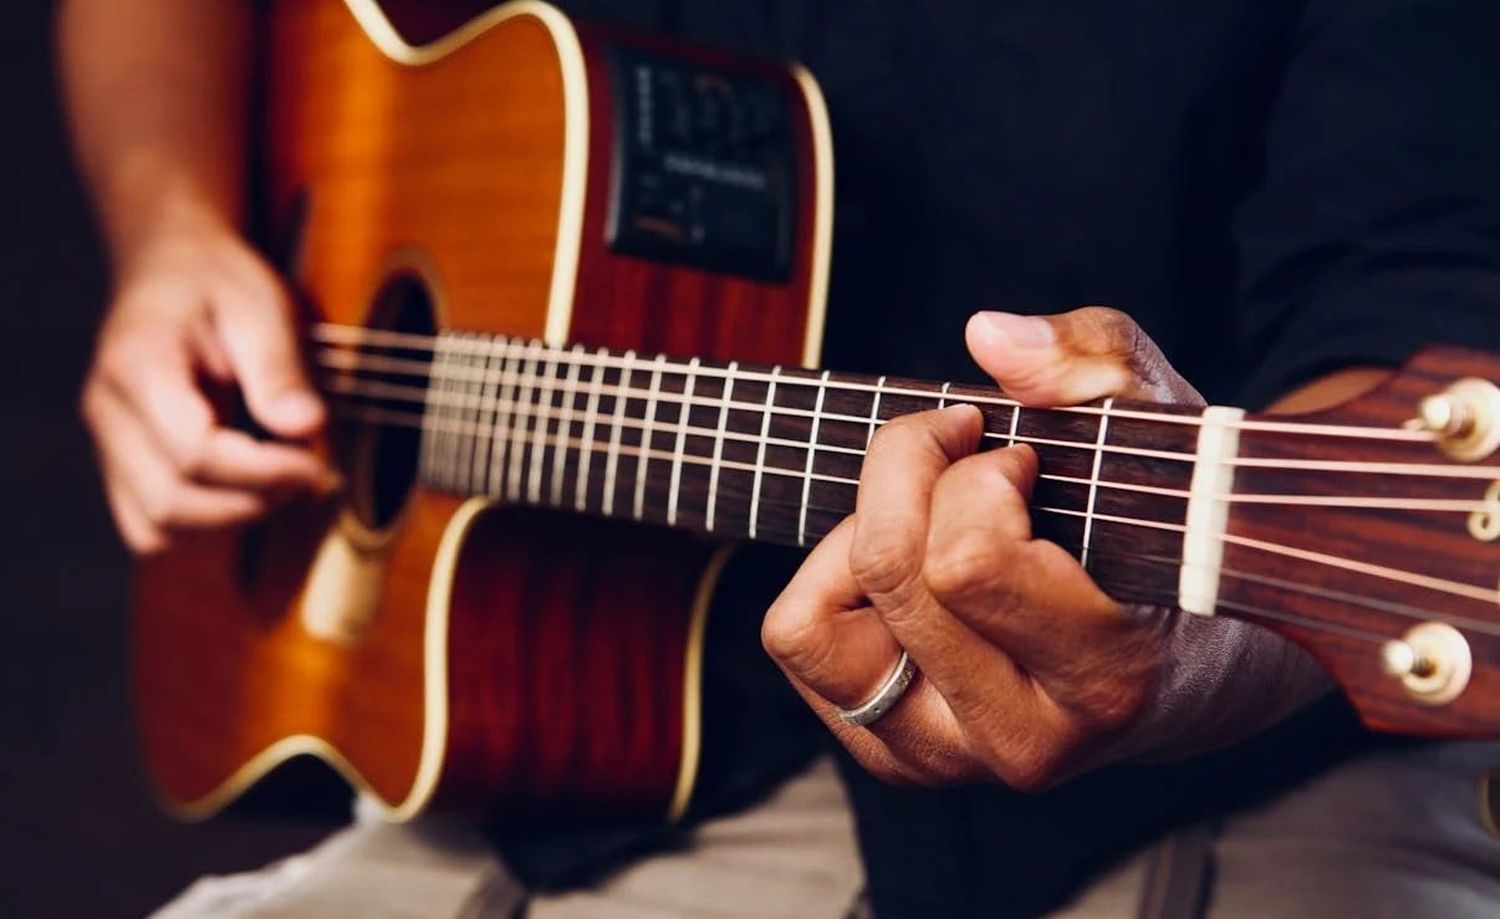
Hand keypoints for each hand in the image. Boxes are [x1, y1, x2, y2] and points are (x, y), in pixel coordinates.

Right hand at [81, 218, 327, 553]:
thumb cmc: (219, 282)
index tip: (316, 462)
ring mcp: (107, 443)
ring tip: (282, 480)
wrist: (172, 267)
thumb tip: (306, 429)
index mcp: (138, 364)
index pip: (193, 451)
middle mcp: (107, 411)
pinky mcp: (120, 465)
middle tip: (309, 474)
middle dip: (252, 501)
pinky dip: (204, 524)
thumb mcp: (262, 305)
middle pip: (171, 500)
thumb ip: (280, 368)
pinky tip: (250, 490)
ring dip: (230, 519)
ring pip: (156, 527)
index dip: (262, 472)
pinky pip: (151, 526)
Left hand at [762, 308, 1327, 788]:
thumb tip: (987, 336)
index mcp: (1107, 677)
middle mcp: (1020, 740)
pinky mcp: (894, 757)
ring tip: (929, 518)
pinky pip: (800, 643)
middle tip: (965, 456)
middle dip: (910, 473)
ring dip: (856, 539)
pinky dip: (831, 582)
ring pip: (812, 625)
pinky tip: (907, 567)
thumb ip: (1094, 364)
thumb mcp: (1163, 424)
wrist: (1198, 668)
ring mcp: (948, 759)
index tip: (1016, 454)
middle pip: (888, 571)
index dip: (974, 474)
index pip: (965, 562)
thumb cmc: (1173, 533)